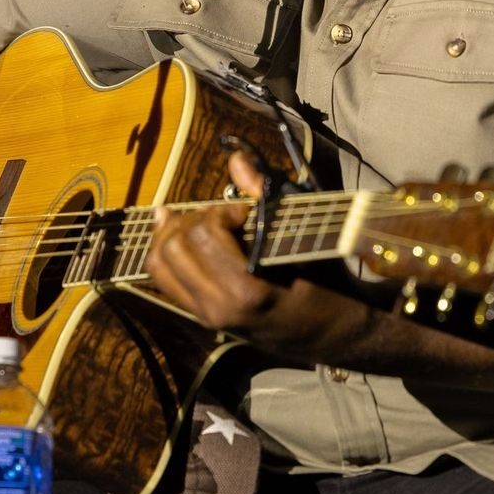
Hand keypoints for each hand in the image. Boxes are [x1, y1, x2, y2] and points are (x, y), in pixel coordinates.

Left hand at [145, 153, 377, 363]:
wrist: (333, 334)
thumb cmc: (325, 282)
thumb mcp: (302, 238)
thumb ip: (264, 197)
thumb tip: (235, 160)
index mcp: (244, 290)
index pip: (202, 234)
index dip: (221, 210)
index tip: (245, 212)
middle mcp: (217, 308)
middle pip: (172, 247)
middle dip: (194, 220)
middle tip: (224, 217)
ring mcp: (206, 316)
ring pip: (159, 264)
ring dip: (175, 233)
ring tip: (202, 221)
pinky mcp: (202, 317)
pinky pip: (165, 279)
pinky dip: (168, 250)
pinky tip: (183, 232)